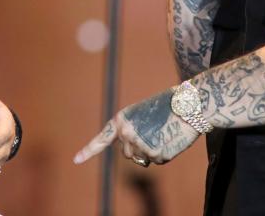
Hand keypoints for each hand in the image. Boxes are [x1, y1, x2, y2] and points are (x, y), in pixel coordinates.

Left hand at [73, 88, 198, 166]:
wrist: (188, 105)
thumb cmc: (167, 105)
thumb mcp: (142, 114)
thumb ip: (132, 130)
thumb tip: (133, 152)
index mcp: (121, 121)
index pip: (102, 139)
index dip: (88, 151)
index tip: (75, 160)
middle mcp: (127, 134)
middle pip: (128, 153)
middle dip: (138, 148)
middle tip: (153, 132)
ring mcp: (140, 145)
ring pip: (141, 159)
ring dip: (150, 151)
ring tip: (162, 133)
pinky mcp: (155, 154)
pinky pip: (156, 160)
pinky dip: (164, 153)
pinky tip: (170, 138)